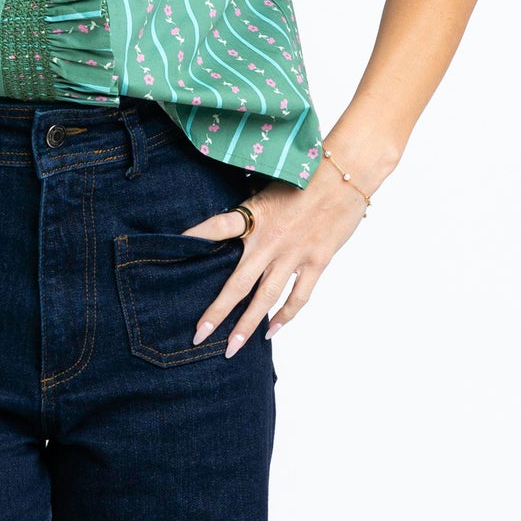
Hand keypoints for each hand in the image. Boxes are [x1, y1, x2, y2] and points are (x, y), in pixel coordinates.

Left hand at [181, 161, 372, 355]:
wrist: (347, 175)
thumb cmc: (307, 172)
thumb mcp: (270, 180)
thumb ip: (250, 200)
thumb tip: (231, 205)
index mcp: (255, 215)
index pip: (216, 228)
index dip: (194, 238)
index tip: (173, 251)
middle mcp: (270, 240)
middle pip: (236, 283)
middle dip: (216, 313)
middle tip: (198, 335)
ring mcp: (294, 254)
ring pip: (265, 298)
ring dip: (248, 326)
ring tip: (232, 348)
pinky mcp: (316, 261)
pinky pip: (298, 297)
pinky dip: (286, 316)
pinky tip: (272, 331)